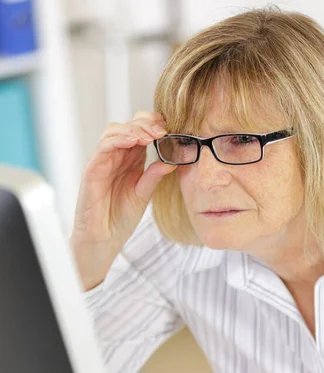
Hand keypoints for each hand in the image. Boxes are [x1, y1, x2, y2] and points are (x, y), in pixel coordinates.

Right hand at [70, 111, 176, 289]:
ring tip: (150, 135)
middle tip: (162, 130)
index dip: (154, 126)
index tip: (170, 130)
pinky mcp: (92, 170)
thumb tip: (172, 160)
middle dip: (146, 123)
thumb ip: (155, 176)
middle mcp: (115, 157)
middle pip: (128, 126)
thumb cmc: (120, 219)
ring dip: (133, 129)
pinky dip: (118, 140)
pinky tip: (133, 141)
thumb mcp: (144, 195)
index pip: (140, 132)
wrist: (103, 240)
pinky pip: (103, 147)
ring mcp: (102, 162)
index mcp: (130, 161)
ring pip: (114, 131)